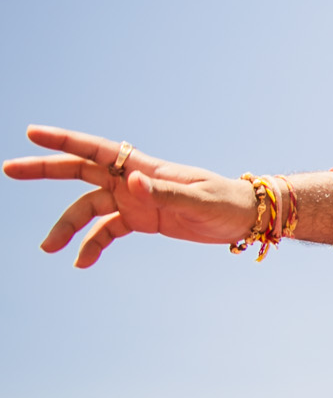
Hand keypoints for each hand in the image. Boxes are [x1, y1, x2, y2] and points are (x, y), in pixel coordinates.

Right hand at [4, 127, 256, 266]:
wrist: (244, 217)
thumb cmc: (224, 202)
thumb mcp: (196, 199)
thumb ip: (163, 191)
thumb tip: (130, 180)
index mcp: (144, 167)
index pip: (95, 149)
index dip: (63, 141)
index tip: (31, 133)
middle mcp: (132, 180)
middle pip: (79, 172)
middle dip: (44, 171)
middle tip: (8, 169)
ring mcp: (134, 199)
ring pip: (88, 208)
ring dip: (66, 226)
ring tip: (47, 248)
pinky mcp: (141, 219)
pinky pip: (107, 231)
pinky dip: (92, 246)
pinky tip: (81, 264)